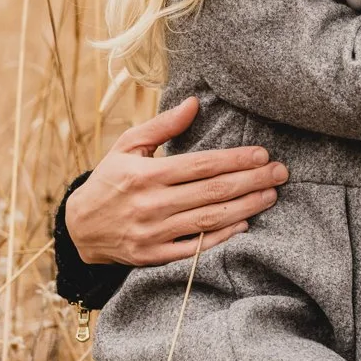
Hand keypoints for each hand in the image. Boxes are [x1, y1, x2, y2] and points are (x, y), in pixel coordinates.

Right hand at [64, 96, 287, 266]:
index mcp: (145, 174)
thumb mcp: (126, 146)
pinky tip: (244, 224)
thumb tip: (194, 103)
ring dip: (245, 207)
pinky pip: (194, 248)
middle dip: (251, 181)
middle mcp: (151, 204)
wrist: (79, 228)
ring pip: (209, 219)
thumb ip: (162, 126)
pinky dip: (221, 237)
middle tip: (280, 173)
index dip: (235, 160)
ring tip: (271, 195)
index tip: (262, 154)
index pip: (201, 165)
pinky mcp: (154, 256)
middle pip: (212, 192)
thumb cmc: (108, 180)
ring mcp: (153, 233)